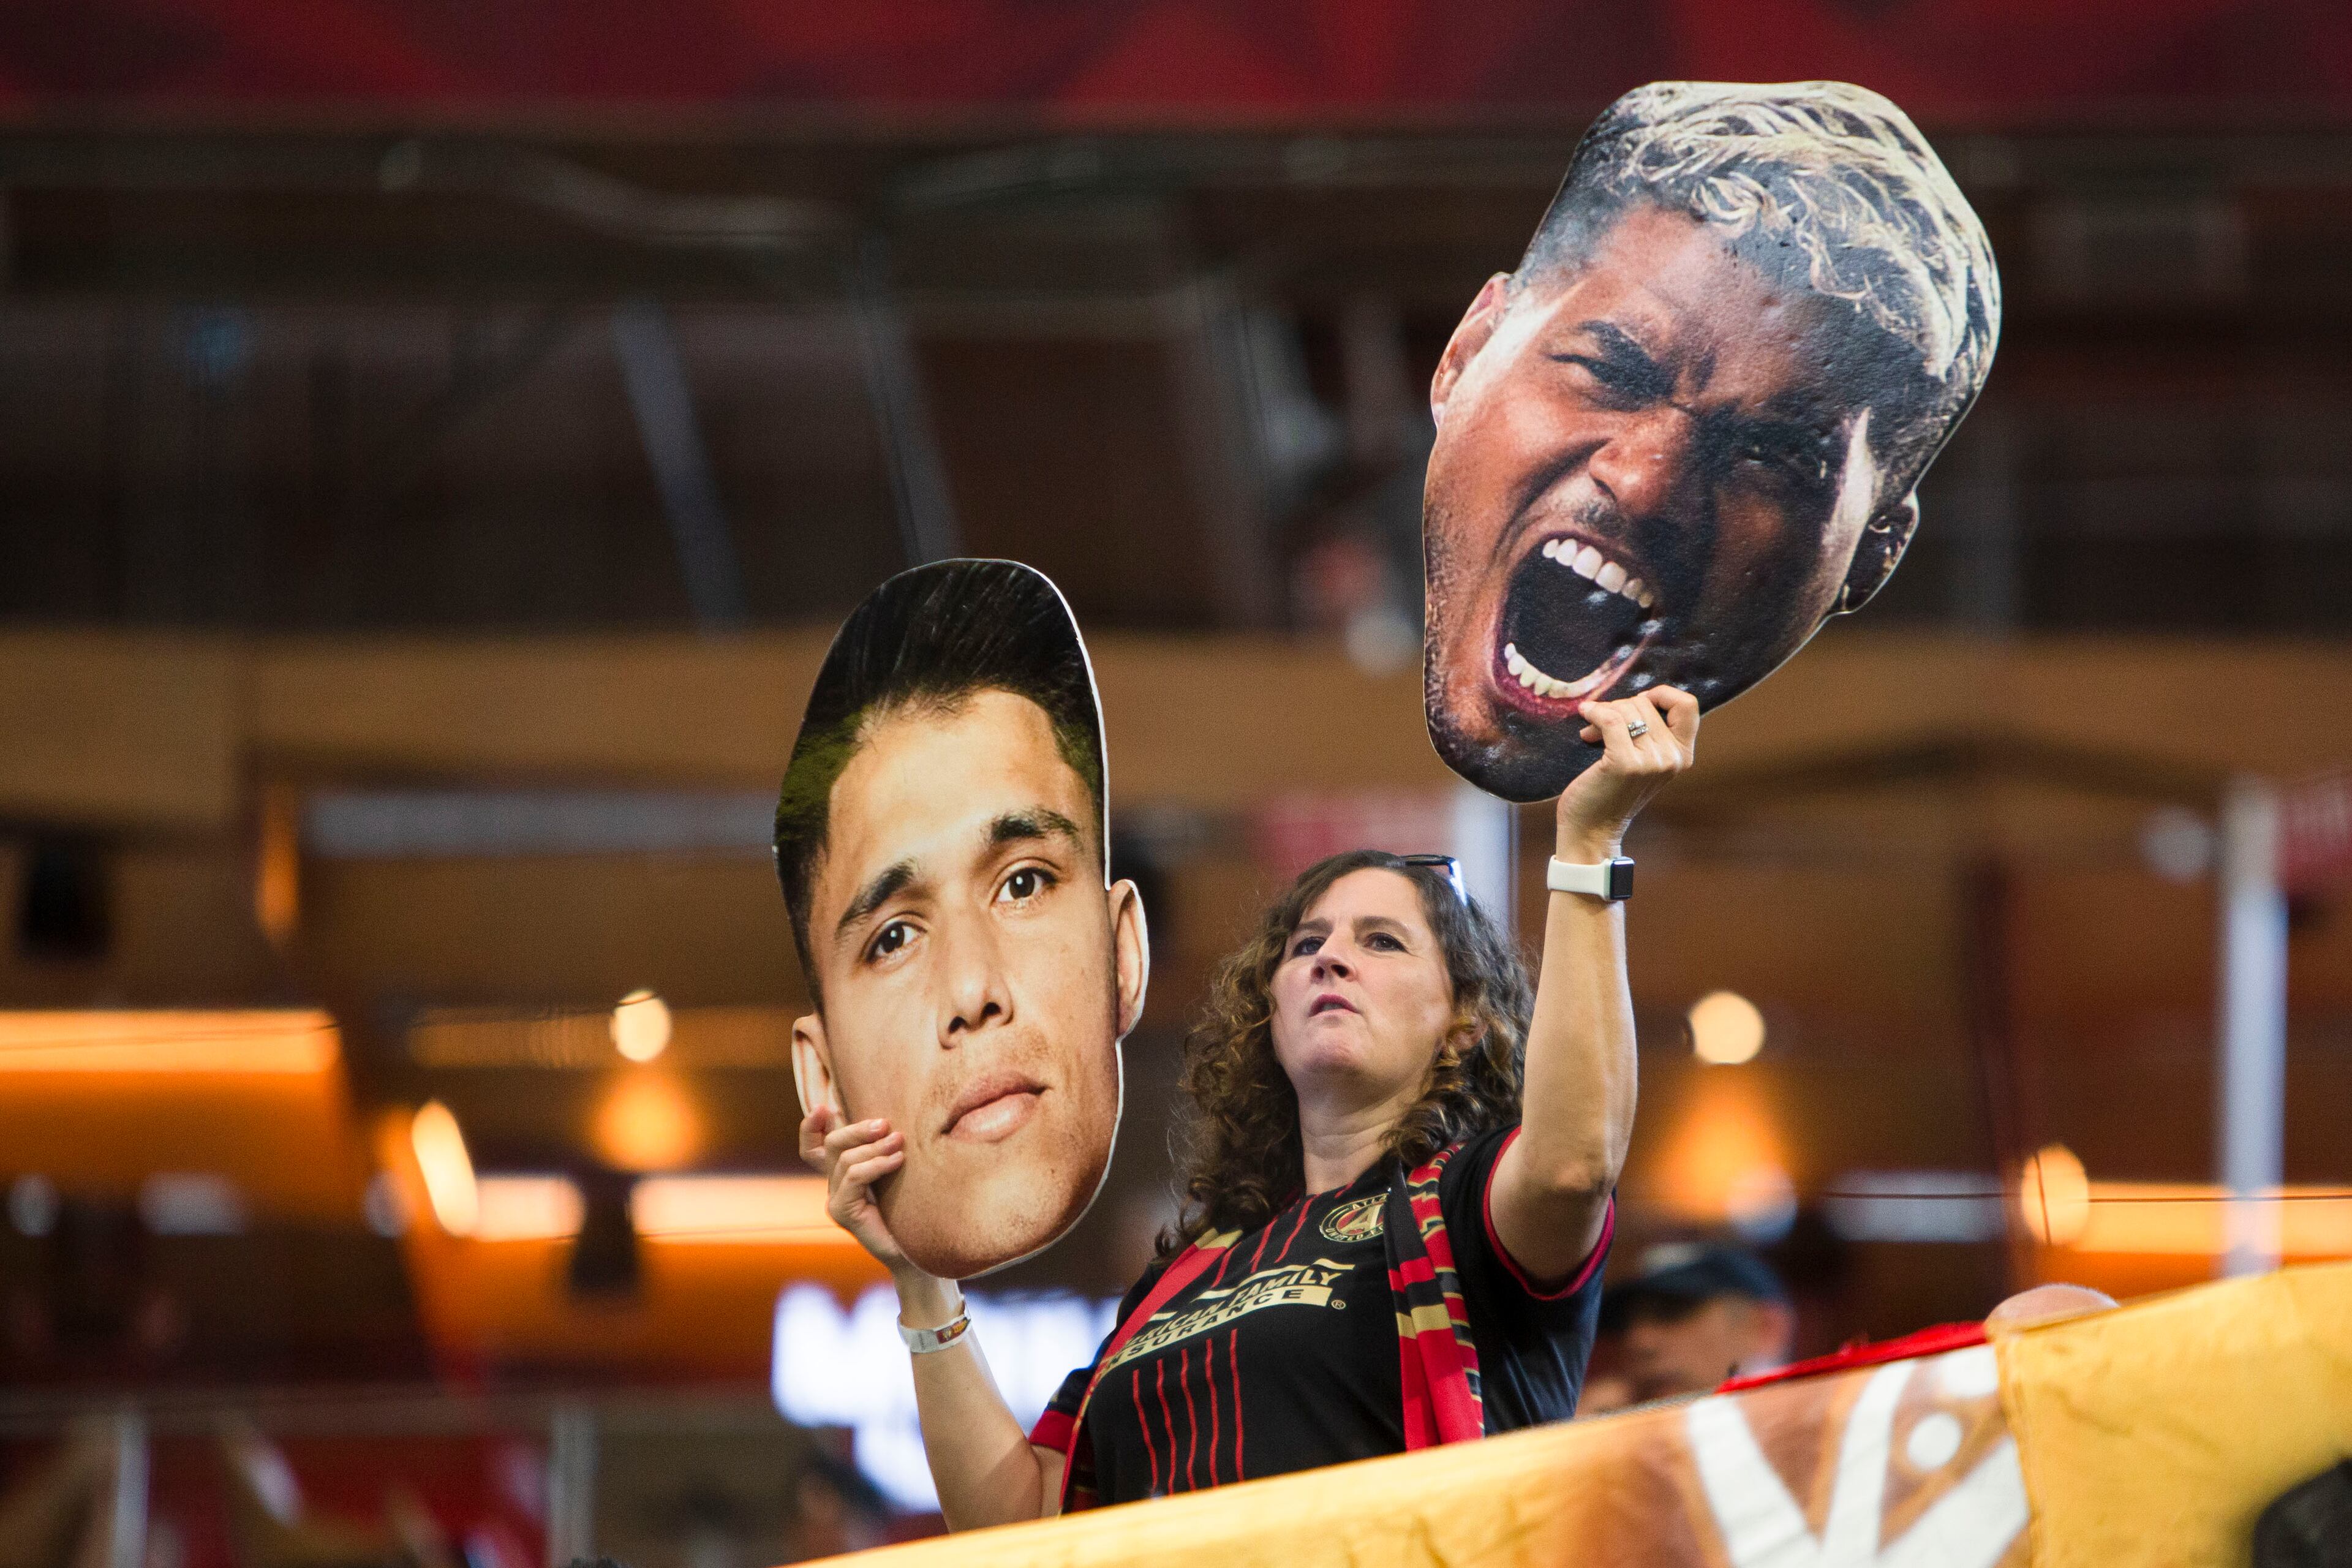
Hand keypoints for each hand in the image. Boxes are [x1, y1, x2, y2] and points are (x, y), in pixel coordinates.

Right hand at [800, 1103, 916, 1277]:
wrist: (918, 1251)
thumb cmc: (913, 1208)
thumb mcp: (896, 1170)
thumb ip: (882, 1148)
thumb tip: (888, 1118)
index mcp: (841, 1174)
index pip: (813, 1148)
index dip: (811, 1127)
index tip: (824, 1106)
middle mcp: (834, 1186)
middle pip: (831, 1145)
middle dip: (856, 1128)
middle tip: (884, 1124)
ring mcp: (836, 1201)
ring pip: (844, 1159)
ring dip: (874, 1146)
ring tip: (899, 1142)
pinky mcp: (843, 1213)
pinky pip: (854, 1177)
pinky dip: (877, 1165)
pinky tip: (898, 1160)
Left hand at [1556, 685, 1698, 857]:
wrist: (1592, 830)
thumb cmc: (1610, 791)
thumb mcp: (1642, 761)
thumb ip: (1648, 733)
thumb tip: (1633, 698)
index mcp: (1682, 755)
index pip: (1688, 705)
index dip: (1661, 694)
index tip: (1635, 703)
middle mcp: (1673, 758)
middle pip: (1646, 703)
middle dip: (1619, 707)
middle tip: (1601, 727)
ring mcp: (1651, 762)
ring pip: (1627, 709)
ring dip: (1604, 713)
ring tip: (1591, 733)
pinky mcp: (1625, 764)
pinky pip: (1611, 719)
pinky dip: (1595, 712)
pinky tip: (1585, 716)